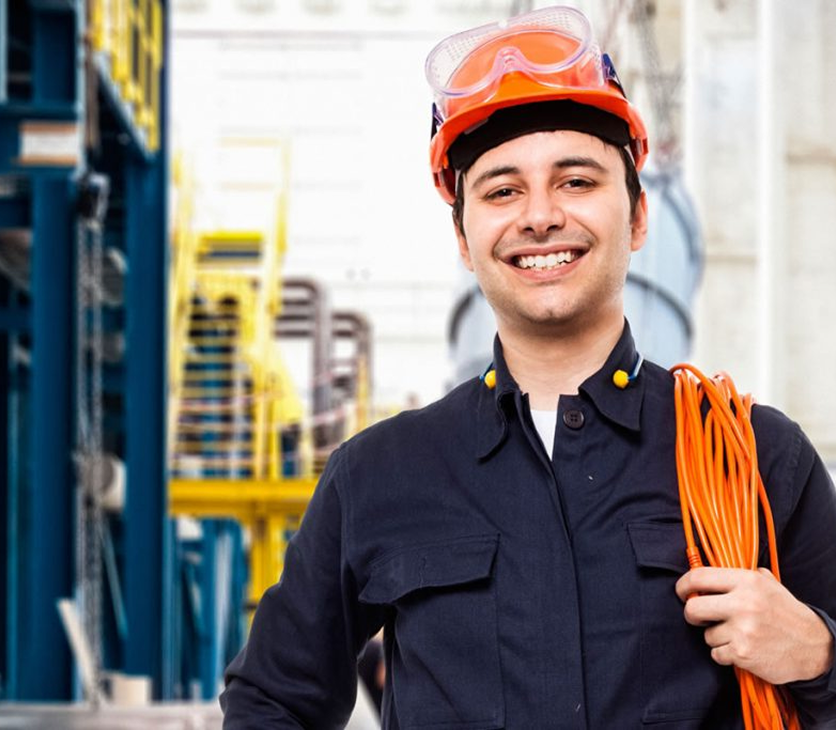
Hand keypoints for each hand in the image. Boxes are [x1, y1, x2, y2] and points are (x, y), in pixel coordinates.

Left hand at [675, 567, 834, 684]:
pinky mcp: (742, 653)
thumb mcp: (767, 583)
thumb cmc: (785, 612)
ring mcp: (743, 630)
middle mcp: (743, 603)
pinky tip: (741, 648)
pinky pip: (716, 653)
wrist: (813, 646)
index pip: (699, 577)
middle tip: (698, 617)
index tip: (682, 592)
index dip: (683, 585)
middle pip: (693, 608)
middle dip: (691, 614)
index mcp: (747, 581)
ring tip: (736, 634)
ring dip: (716, 637)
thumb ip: (739, 575)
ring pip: (706, 635)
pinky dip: (724, 653)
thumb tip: (707, 574)